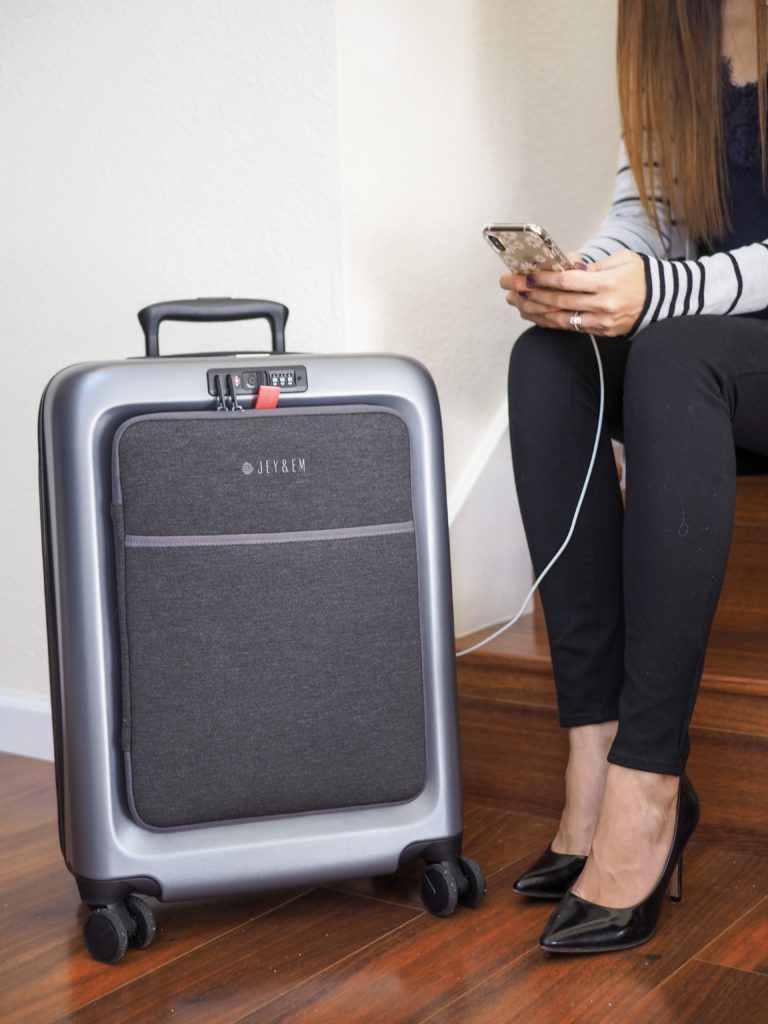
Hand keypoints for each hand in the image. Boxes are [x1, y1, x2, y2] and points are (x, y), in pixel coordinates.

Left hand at [500, 250, 646, 336]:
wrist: (662, 301)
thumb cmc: (640, 275)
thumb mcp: (621, 260)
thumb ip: (591, 264)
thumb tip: (564, 263)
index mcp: (608, 284)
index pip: (568, 281)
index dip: (544, 279)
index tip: (525, 275)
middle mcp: (603, 306)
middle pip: (559, 301)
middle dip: (530, 293)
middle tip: (510, 286)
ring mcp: (601, 322)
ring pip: (560, 318)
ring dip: (534, 310)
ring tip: (515, 300)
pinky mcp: (600, 332)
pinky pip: (569, 327)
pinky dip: (548, 321)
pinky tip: (532, 313)